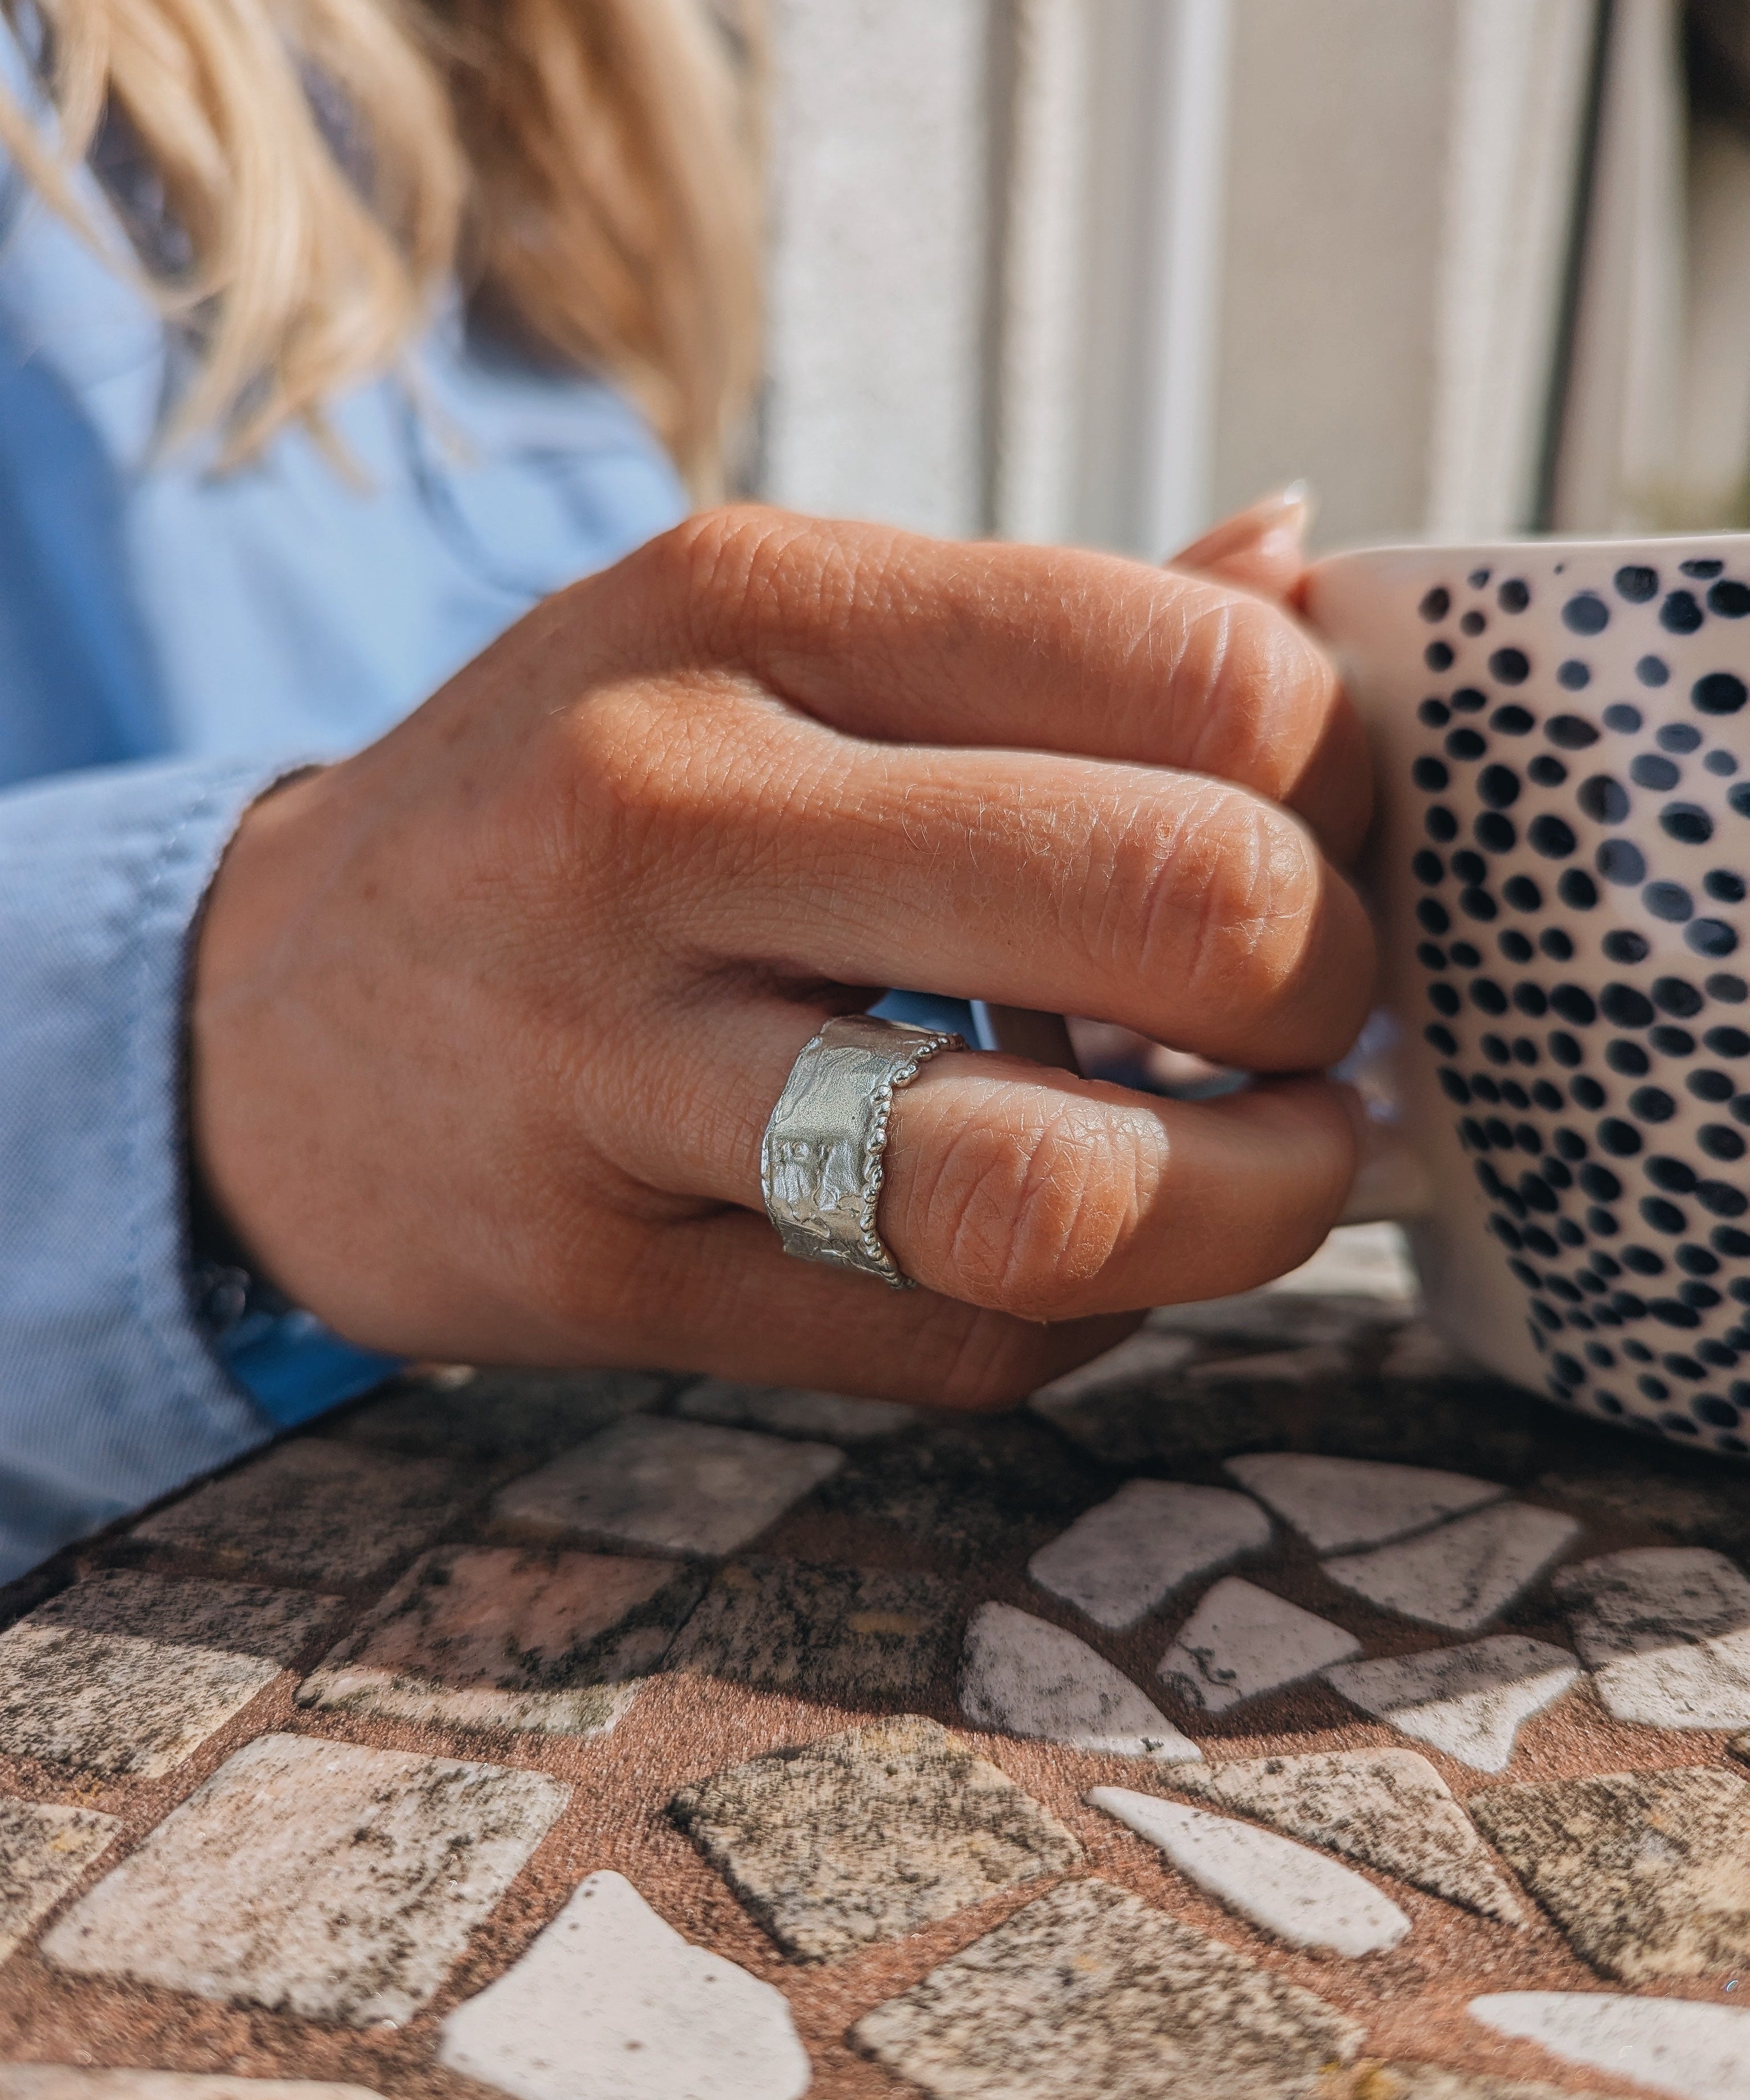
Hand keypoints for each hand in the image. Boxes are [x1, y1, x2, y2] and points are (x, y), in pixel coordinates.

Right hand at [191, 506, 1374, 1404]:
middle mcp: (668, 804)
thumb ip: (1043, 623)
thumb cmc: (573, 809)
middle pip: (1172, 903)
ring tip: (1280, 1162)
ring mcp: (614, 1055)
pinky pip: (958, 1341)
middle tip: (1318, 1017)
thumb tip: (1298, 565)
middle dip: (1328, 990)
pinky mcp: (602, 1273)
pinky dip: (1094, 1310)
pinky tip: (1094, 1246)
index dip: (1337, 782)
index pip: (1198, 674)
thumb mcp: (765, 643)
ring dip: (1255, 1200)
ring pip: (1057, 1184)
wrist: (270, 1015)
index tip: (1325, 840)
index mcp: (747, 599)